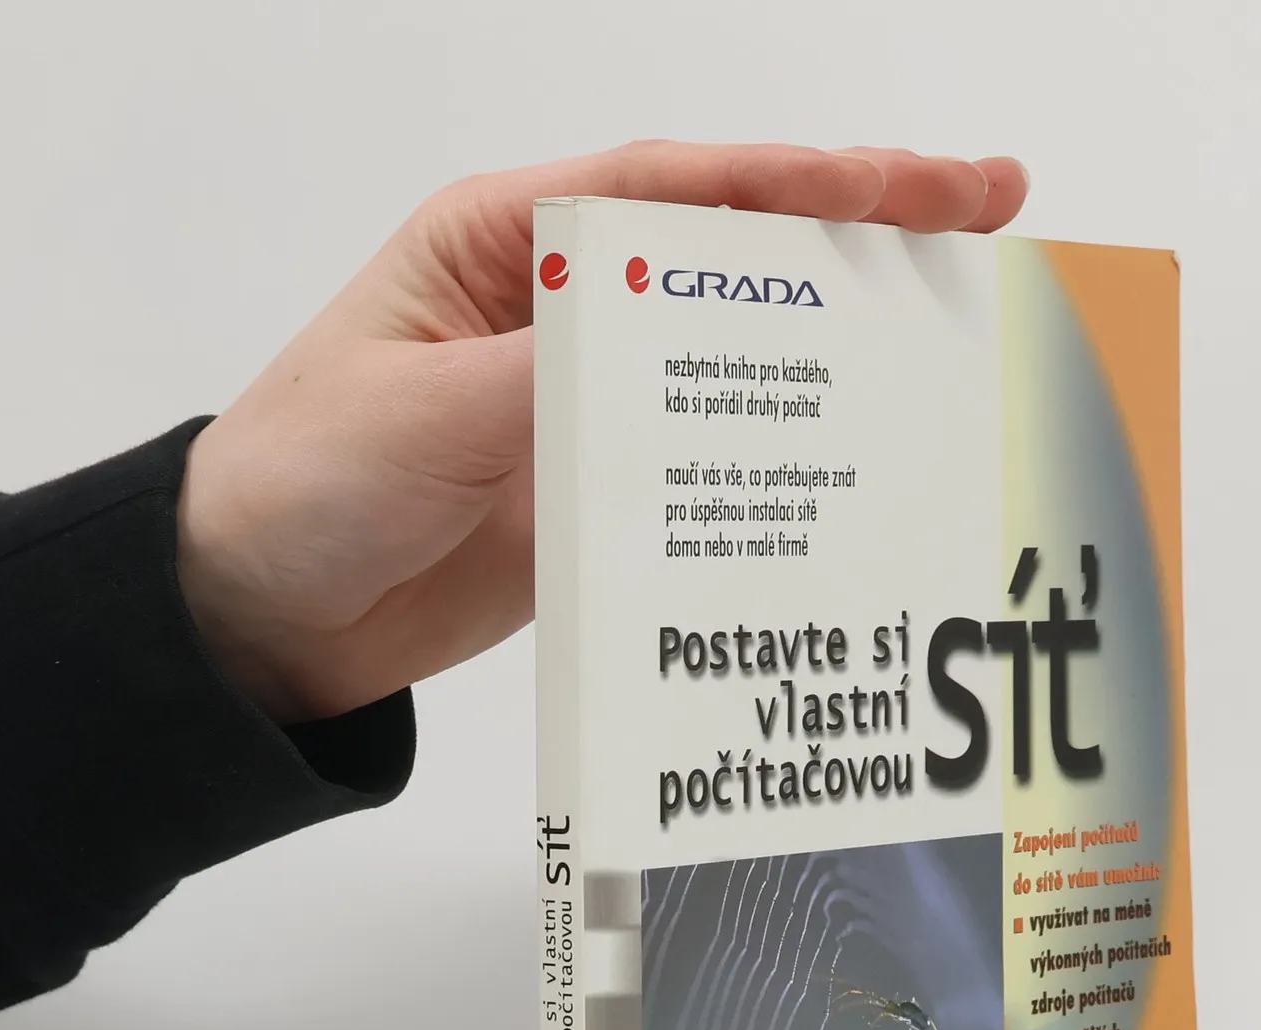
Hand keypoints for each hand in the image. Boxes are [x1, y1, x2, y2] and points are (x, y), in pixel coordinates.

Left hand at [176, 142, 1028, 724]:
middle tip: (994, 211)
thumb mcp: (415, 414)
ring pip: (746, 350)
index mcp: (510, 246)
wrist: (266, 617)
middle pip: (737, 253)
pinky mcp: (610, 487)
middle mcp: (568, 308)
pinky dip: (799, 446)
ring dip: (853, 332)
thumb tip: (663, 344)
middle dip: (865, 229)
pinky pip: (719, 456)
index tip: (913, 184)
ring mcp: (596, 400)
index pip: (676, 190)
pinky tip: (877, 442)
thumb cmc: (304, 483)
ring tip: (970, 317)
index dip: (801, 182)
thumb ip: (540, 373)